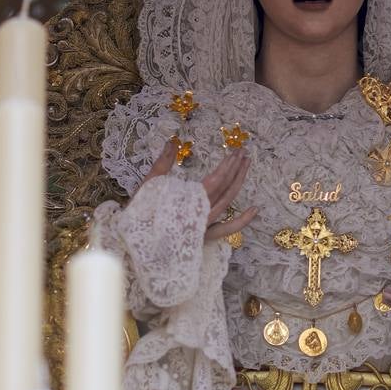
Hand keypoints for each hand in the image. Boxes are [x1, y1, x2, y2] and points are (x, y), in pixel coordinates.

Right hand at [142, 141, 257, 241]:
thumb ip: (162, 163)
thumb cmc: (139, 216)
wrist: (135, 248)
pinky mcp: (204, 236)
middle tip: (243, 152)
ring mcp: (205, 226)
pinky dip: (242, 220)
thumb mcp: (148, 186)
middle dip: (236, 169)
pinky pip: (227, 229)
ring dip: (239, 183)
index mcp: (190, 201)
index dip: (227, 165)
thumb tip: (172, 141)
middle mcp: (202, 214)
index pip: (216, 180)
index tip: (235, 152)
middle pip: (226, 189)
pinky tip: (255, 209)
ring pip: (228, 203)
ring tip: (246, 166)